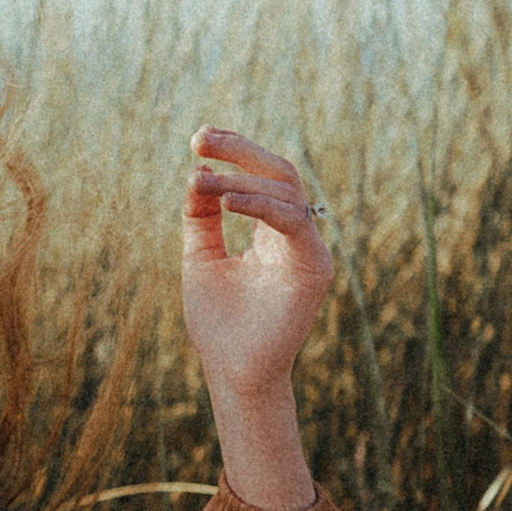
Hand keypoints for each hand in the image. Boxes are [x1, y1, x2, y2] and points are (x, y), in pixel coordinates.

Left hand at [180, 130, 330, 510]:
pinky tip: (225, 200)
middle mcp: (295, 235)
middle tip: (201, 139)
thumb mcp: (202, 259)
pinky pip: (292, 221)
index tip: (199, 139)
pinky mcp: (314, 267)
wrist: (232, 372)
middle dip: (240, 151)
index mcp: (271, 232)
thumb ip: (201, 218)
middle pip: (278, 173)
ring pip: (284, 191)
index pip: (261, 178)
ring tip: (203, 178)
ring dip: (240, 179)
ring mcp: (308, 249)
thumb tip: (197, 173)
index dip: (235, 152)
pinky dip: (258, 206)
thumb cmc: (219, 323)